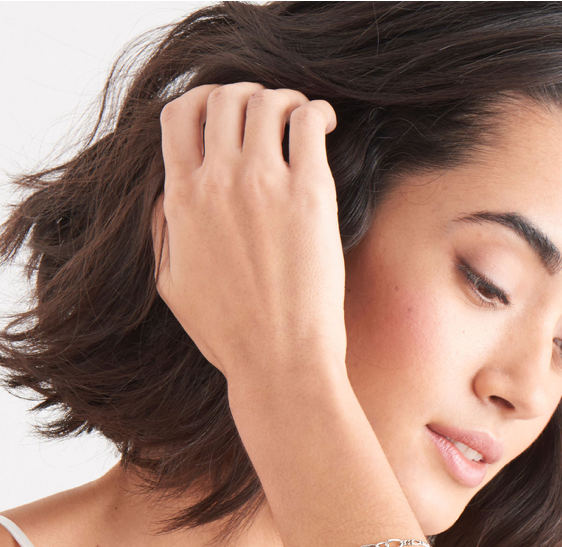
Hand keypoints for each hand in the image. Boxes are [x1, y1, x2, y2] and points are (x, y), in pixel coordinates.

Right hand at [154, 83, 344, 386]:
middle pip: (223, 98)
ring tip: (299, 121)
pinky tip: (326, 125)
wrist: (279, 361)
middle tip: (268, 117)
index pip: (178, 115)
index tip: (224, 115)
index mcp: (181, 201)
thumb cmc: (229, 332)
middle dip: (245, 97)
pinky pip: (309, 122)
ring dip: (282, 101)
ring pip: (266, 102)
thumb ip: (162, 232)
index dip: (201, 103)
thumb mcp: (171, 284)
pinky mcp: (309, 196)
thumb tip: (166, 196)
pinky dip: (317, 112)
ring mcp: (264, 185)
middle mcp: (218, 183)